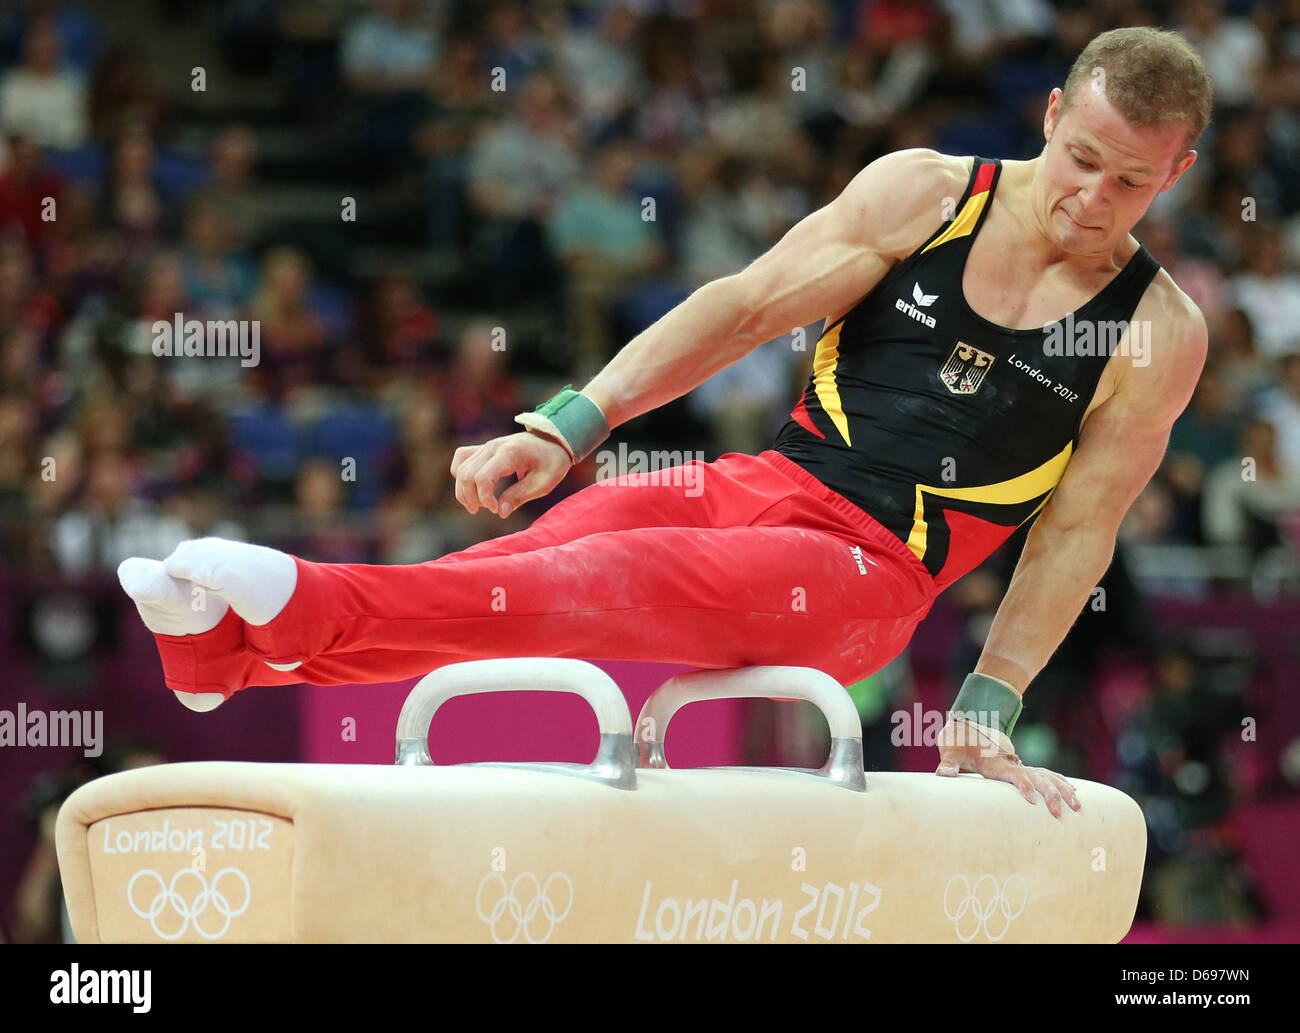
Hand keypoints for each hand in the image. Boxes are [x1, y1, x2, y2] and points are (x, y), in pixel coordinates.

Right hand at [450, 431, 570, 516]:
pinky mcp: (484, 448)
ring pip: (461, 468)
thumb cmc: (552, 462)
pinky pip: (462, 458)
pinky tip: (470, 487)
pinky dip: (460, 474)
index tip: (496, 510)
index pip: (483, 477)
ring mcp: (487, 446)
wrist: (554, 440)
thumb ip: (520, 496)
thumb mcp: (543, 483)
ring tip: (477, 506)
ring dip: (464, 491)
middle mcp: (493, 447)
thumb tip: (499, 512)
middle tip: (490, 509)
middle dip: (472, 498)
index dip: (484, 498)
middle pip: (467, 474)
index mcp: (509, 454)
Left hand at [933, 716, 1081, 818]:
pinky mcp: (1019, 765)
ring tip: (1078, 806)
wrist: (968, 720)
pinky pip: (1044, 773)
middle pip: (1037, 777)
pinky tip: (1073, 791)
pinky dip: (1059, 781)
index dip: (1023, 786)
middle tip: (1060, 813)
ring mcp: (1017, 763)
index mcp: (994, 762)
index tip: (1032, 801)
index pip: (1013, 775)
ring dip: (1062, 789)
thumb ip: (950, 763)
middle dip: (1050, 795)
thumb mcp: (951, 749)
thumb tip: (943, 774)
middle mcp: (1010, 763)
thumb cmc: (958, 738)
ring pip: (1046, 775)